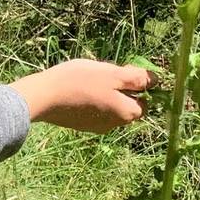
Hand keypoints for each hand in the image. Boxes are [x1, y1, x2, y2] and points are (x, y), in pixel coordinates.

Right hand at [11, 60, 152, 132]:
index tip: (122, 72)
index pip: (145, 101)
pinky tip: (78, 90)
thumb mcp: (113, 74)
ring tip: (89, 80)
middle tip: (104, 74)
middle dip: (121, 90)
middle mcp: (115, 125)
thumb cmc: (81, 81)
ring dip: (106, 94)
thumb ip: (136, 78)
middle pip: (127, 105)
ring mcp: (97, 127)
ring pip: (110, 107)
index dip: (138, 86)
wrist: (43, 97)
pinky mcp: (81, 125)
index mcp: (127, 113)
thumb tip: (156, 81)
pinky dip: (92, 101)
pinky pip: (95, 111)